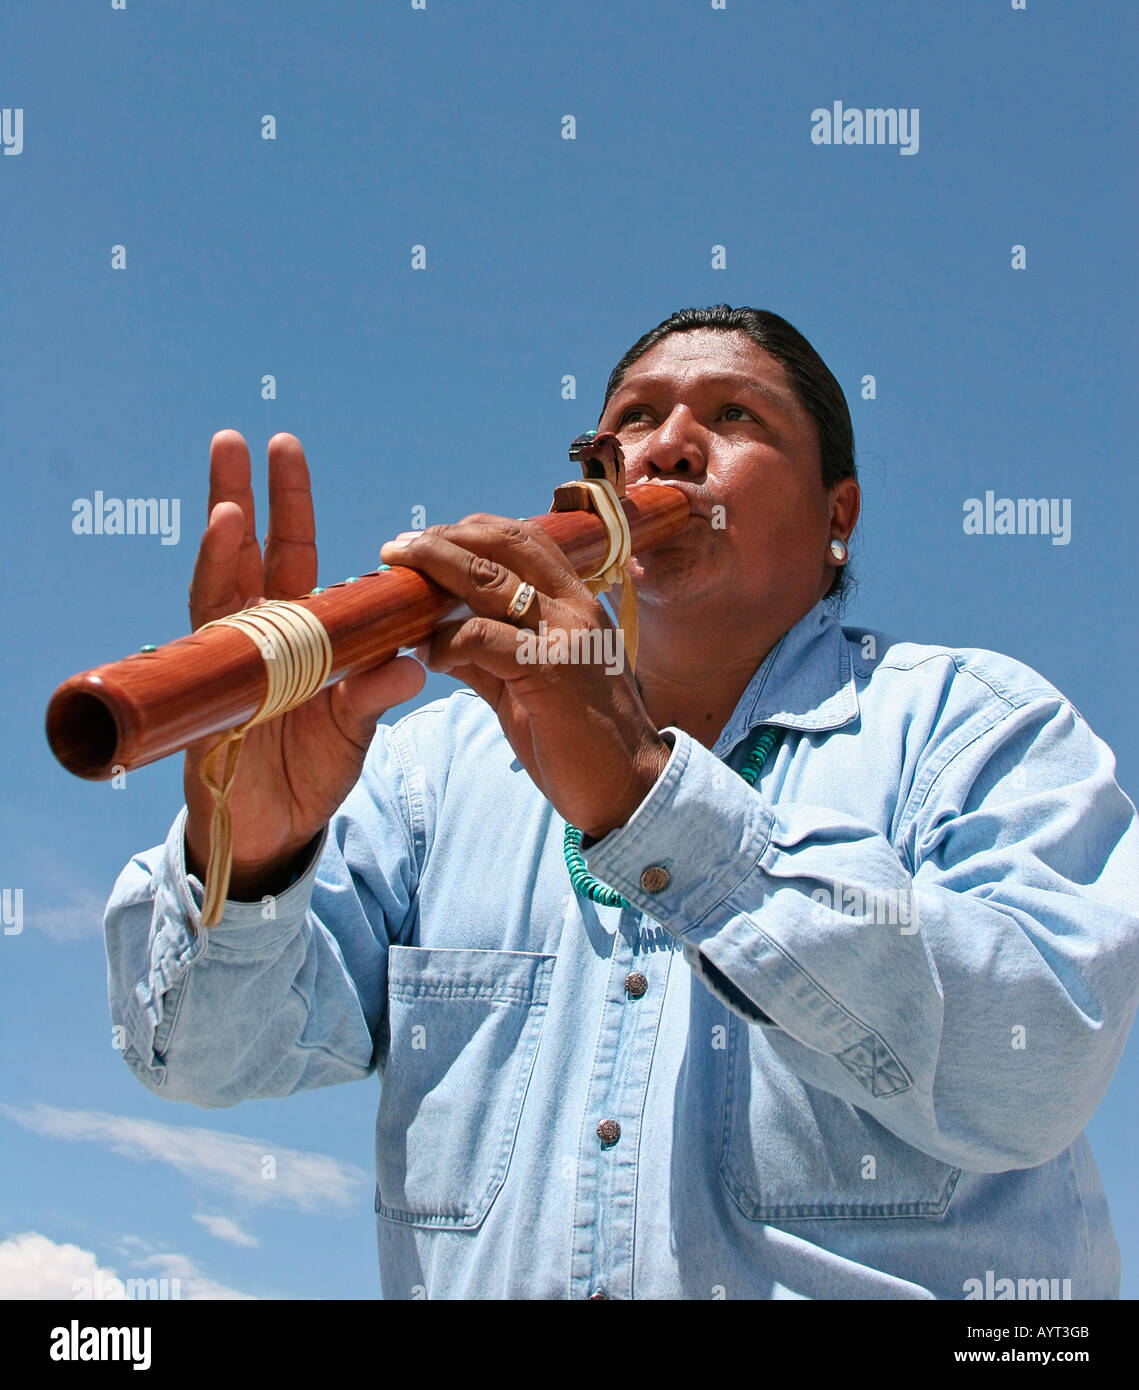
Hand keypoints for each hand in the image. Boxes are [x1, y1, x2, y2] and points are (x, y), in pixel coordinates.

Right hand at [183, 431, 424, 897]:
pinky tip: (218, 573)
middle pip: (243, 558)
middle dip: (238, 498)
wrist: (276, 830)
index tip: (284, 449)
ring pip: (218, 597)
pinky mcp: (214, 709)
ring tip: (229, 505)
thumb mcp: (352, 728)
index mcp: (294, 634)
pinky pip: (212, 656)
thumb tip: (414, 663)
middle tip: (234, 439)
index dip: (285, 506)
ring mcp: (229, 670)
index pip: (288, 556)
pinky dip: (215, 614)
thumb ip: (374, 693)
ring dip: (222, 551)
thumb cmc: (310, 769)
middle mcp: (256, 641)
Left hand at [380, 515, 669, 839]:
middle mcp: (575, 609)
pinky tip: (429, 656)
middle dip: (443, 539)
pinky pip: (481, 637)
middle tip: (398, 547)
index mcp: (577, 603)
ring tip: (396, 582)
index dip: (471, 531)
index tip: (428, 538)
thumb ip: (490, 655)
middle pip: (502, 544)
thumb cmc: (583, 740)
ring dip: (434, 571)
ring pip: (488, 579)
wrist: (630, 788)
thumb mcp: (532, 684)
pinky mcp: (549, 673)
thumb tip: (437, 635)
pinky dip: (445, 641)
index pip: (523, 540)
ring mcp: (564, 637)